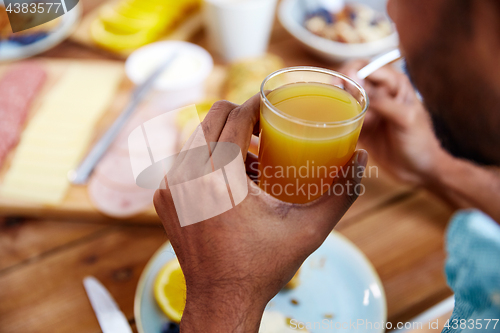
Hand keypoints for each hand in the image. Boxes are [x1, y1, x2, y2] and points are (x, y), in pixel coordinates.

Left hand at [154, 95, 367, 331]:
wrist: (221, 299)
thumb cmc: (262, 267)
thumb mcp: (308, 230)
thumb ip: (340, 193)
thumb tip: (362, 158)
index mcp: (219, 179)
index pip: (236, 118)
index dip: (257, 103)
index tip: (273, 103)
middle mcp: (187, 177)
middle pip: (212, 118)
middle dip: (241, 115)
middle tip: (266, 128)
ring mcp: (170, 186)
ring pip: (197, 137)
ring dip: (225, 136)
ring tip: (254, 155)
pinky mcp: (164, 197)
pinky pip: (186, 159)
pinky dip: (209, 156)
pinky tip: (233, 177)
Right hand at [340, 60, 446, 185]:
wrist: (419, 170)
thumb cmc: (419, 142)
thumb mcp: (405, 119)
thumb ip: (384, 102)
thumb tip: (358, 86)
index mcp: (394, 84)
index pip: (367, 67)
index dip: (351, 72)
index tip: (343, 85)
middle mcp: (379, 93)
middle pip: (351, 79)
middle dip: (340, 86)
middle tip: (333, 98)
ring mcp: (368, 110)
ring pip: (345, 97)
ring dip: (337, 103)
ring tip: (335, 113)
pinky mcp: (360, 126)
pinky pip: (344, 117)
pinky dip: (337, 118)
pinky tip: (334, 124)